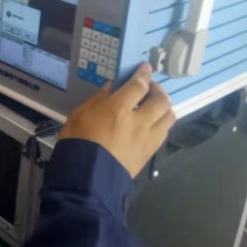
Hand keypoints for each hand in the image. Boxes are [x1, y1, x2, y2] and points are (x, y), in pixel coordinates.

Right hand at [60, 63, 175, 177]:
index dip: (144, 74)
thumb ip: (97, 99)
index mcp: (118, 109)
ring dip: (164, 107)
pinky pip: (164, 133)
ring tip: (155, 105)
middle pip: (161, 100)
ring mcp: (147, 139)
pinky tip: (152, 123)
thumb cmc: (77, 143)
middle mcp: (138, 122)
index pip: (138, 85)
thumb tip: (111, 88)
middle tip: (150, 87)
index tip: (145, 68)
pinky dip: (161, 123)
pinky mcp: (149, 152)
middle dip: (158, 89)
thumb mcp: (79, 115)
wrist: (86, 178)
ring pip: (168, 117)